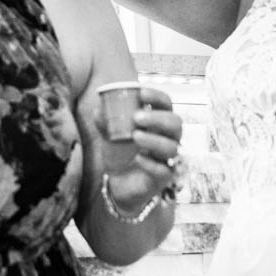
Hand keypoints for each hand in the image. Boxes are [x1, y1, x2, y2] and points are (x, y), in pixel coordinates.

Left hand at [103, 85, 183, 207]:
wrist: (117, 183)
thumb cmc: (119, 152)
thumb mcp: (109, 134)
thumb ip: (105, 121)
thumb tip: (99, 109)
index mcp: (158, 122)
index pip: (166, 104)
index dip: (157, 96)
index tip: (142, 93)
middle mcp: (168, 138)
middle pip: (175, 124)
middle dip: (158, 118)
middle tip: (136, 117)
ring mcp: (168, 158)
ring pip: (172, 147)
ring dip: (154, 140)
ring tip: (134, 136)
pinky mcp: (164, 178)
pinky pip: (164, 170)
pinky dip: (152, 163)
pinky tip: (138, 159)